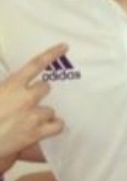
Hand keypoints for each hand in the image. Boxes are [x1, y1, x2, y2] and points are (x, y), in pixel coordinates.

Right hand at [0, 44, 67, 165]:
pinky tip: (44, 128)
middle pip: (45, 87)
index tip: (65, 47)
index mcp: (11, 85)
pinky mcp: (37, 133)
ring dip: (43, 113)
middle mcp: (26, 98)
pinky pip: (58, 125)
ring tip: (29, 120)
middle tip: (27, 101)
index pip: (35, 64)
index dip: (51, 54)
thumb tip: (17, 86)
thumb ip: (7, 87)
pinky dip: (53, 126)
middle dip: (38, 92)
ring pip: (50, 109)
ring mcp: (34, 115)